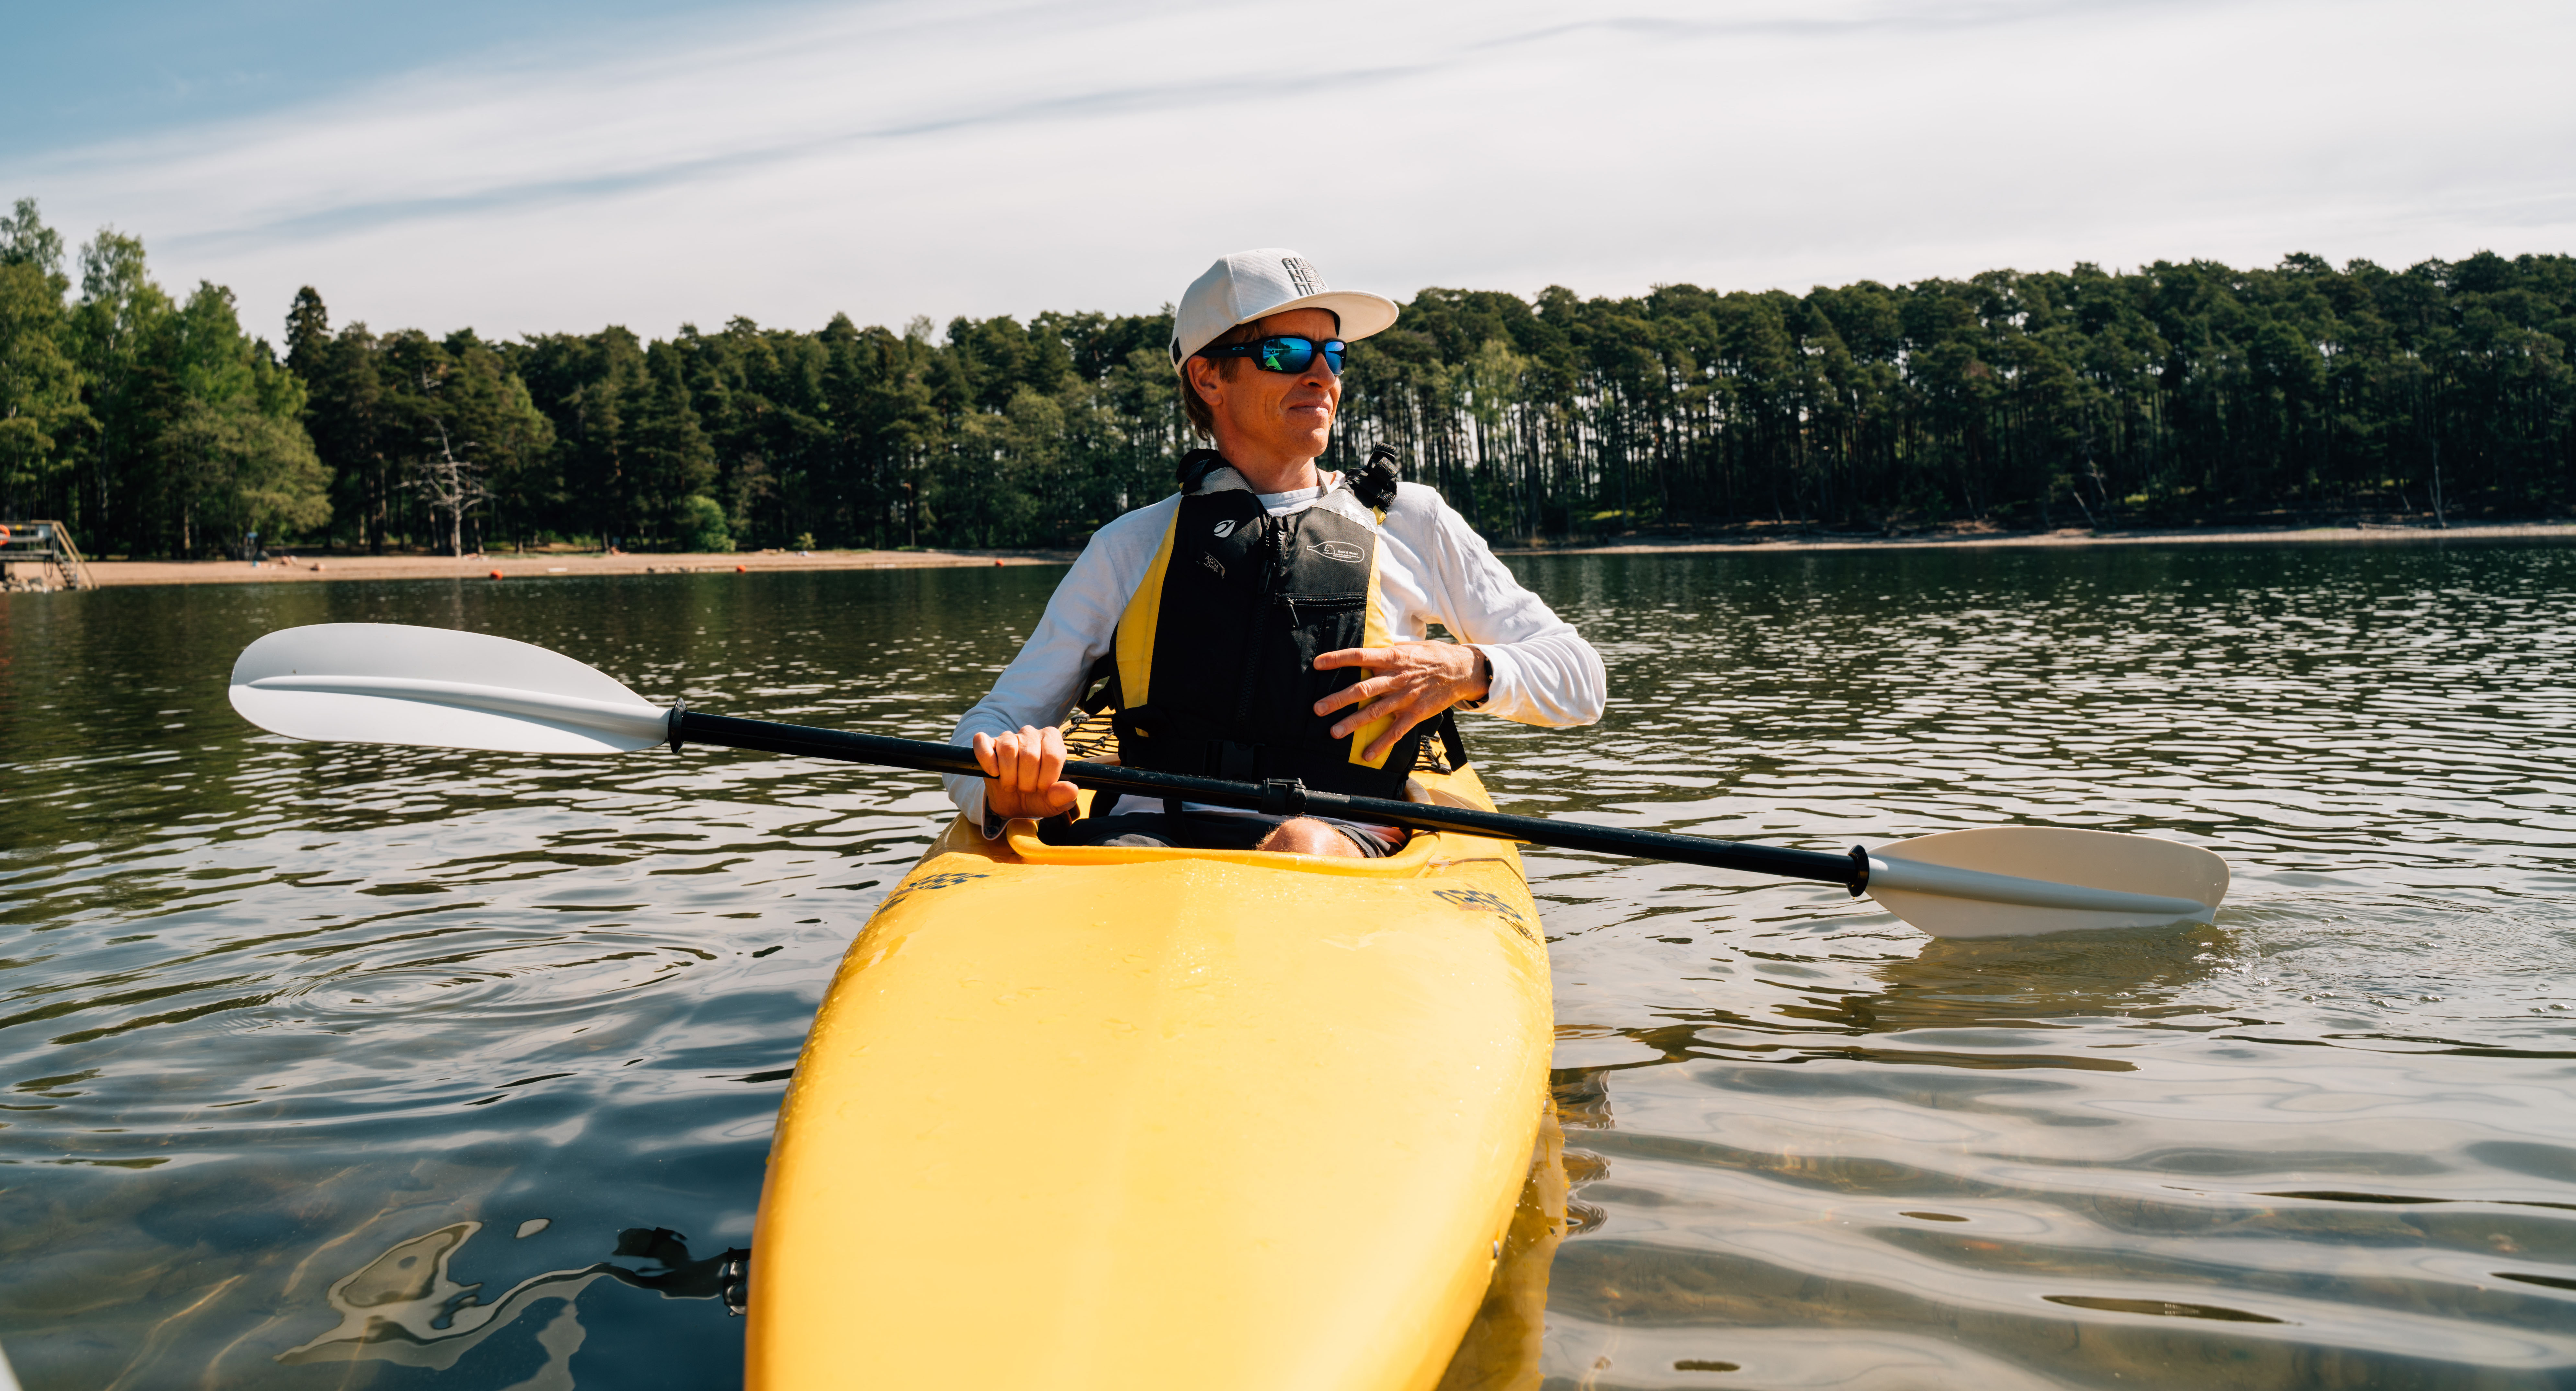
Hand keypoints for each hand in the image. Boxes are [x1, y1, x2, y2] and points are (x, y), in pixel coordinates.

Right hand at [972, 725, 1078, 821]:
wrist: (1014, 803)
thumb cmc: (1038, 797)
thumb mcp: (1054, 803)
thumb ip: (1064, 797)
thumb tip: (1070, 790)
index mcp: (1053, 741)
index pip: (1052, 755)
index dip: (1046, 778)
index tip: (1042, 789)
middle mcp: (1031, 733)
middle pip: (1029, 755)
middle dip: (1026, 781)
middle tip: (1025, 789)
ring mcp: (1009, 736)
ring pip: (1007, 748)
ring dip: (1008, 775)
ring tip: (1011, 784)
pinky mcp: (988, 743)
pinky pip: (982, 742)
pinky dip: (986, 760)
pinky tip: (994, 773)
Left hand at [1311, 642, 1489, 762]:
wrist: (1462, 670)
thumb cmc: (1432, 656)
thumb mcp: (1409, 647)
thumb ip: (1387, 651)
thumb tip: (1367, 650)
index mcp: (1392, 658)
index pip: (1360, 656)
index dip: (1338, 659)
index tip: (1317, 664)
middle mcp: (1396, 678)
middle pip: (1363, 689)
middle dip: (1339, 699)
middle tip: (1318, 708)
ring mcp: (1406, 698)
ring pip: (1375, 712)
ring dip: (1353, 723)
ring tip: (1334, 732)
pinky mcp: (1415, 714)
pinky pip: (1396, 731)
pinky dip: (1381, 744)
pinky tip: (1366, 754)